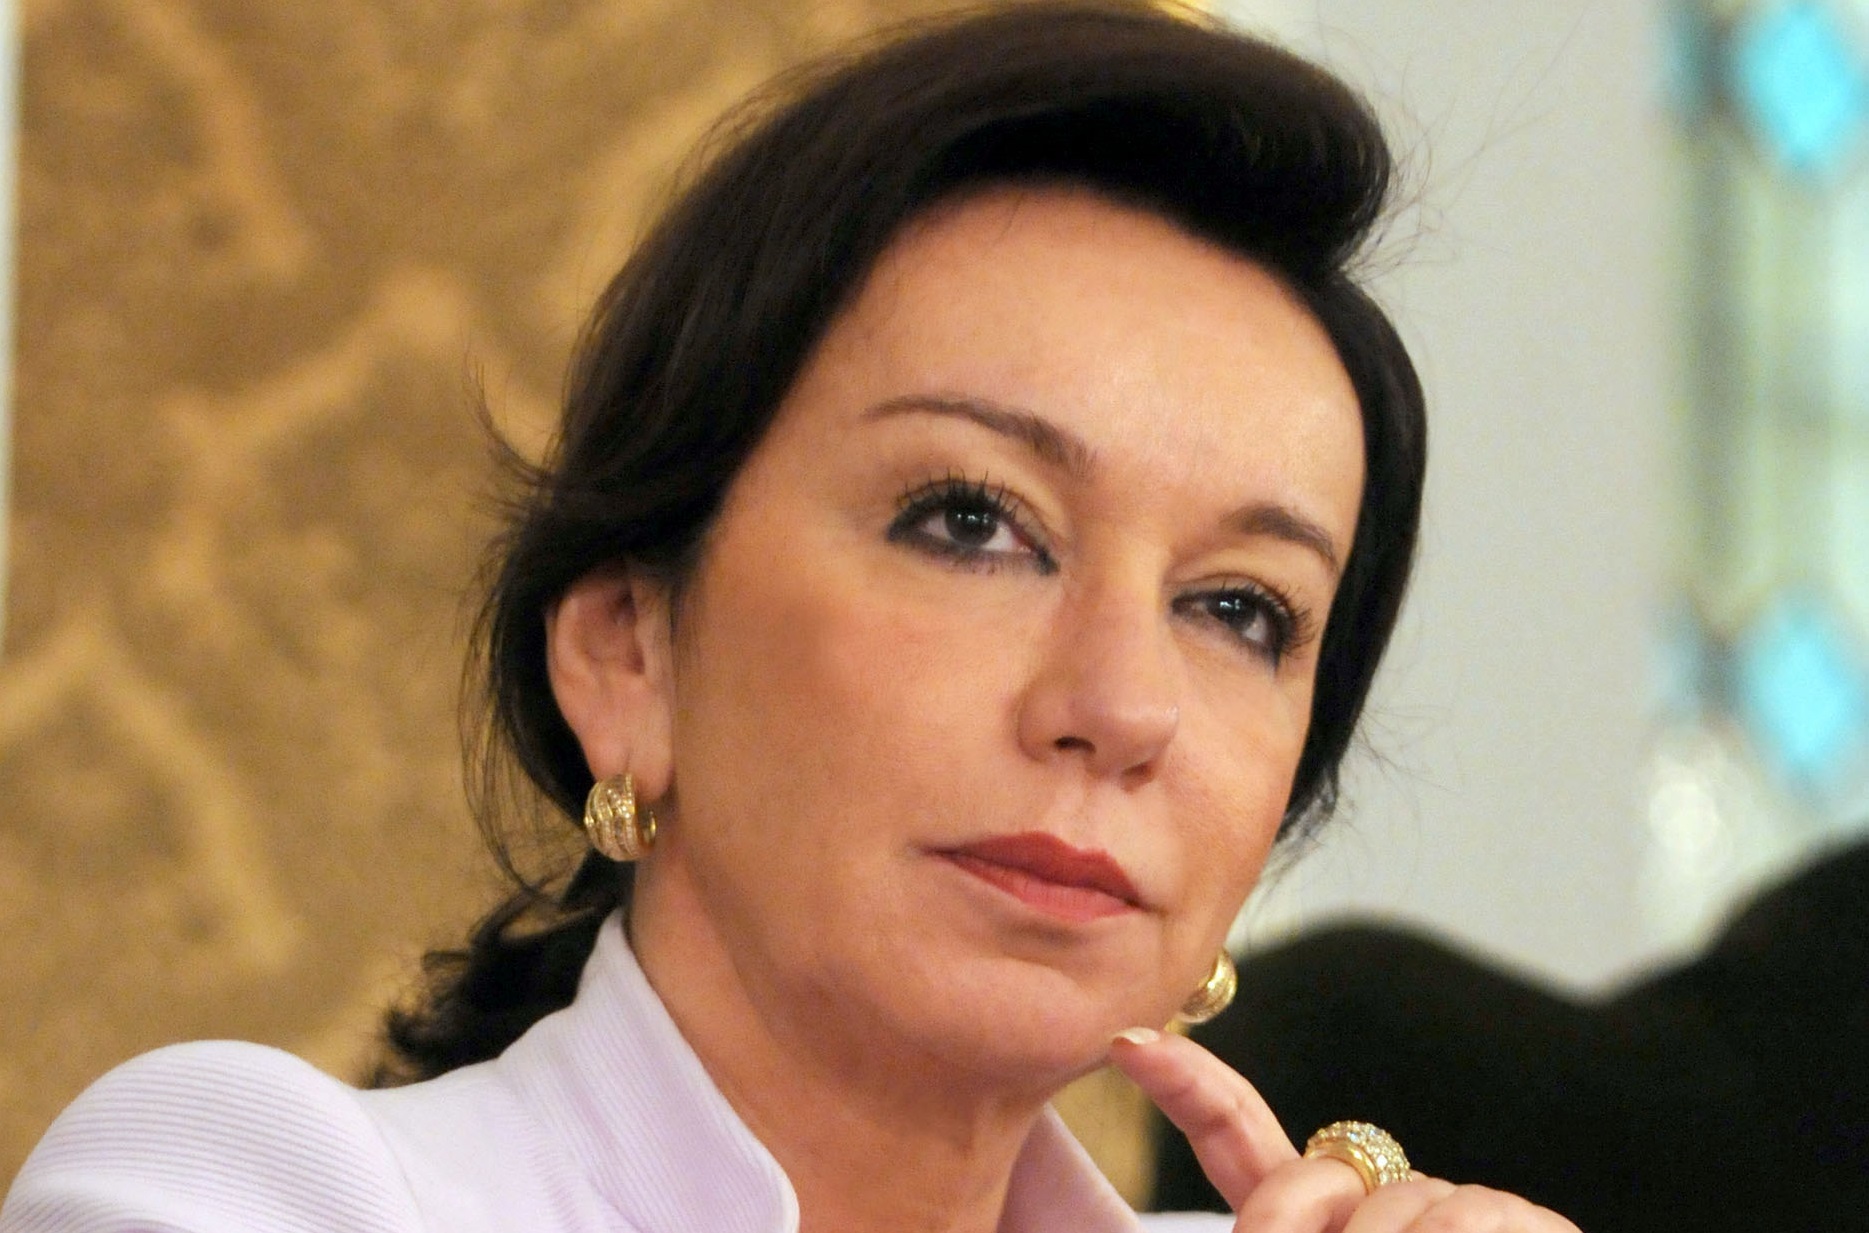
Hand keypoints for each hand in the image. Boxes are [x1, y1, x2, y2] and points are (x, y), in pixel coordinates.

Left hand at [1107, 1028, 1578, 1231]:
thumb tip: (1249, 1229)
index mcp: (1324, 1232)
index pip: (1245, 1147)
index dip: (1191, 1090)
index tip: (1127, 1045)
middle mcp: (1386, 1207)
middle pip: (1307, 1179)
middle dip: (1282, 1226)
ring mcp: (1457, 1210)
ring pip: (1386, 1207)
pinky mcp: (1529, 1225)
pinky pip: (1458, 1219)